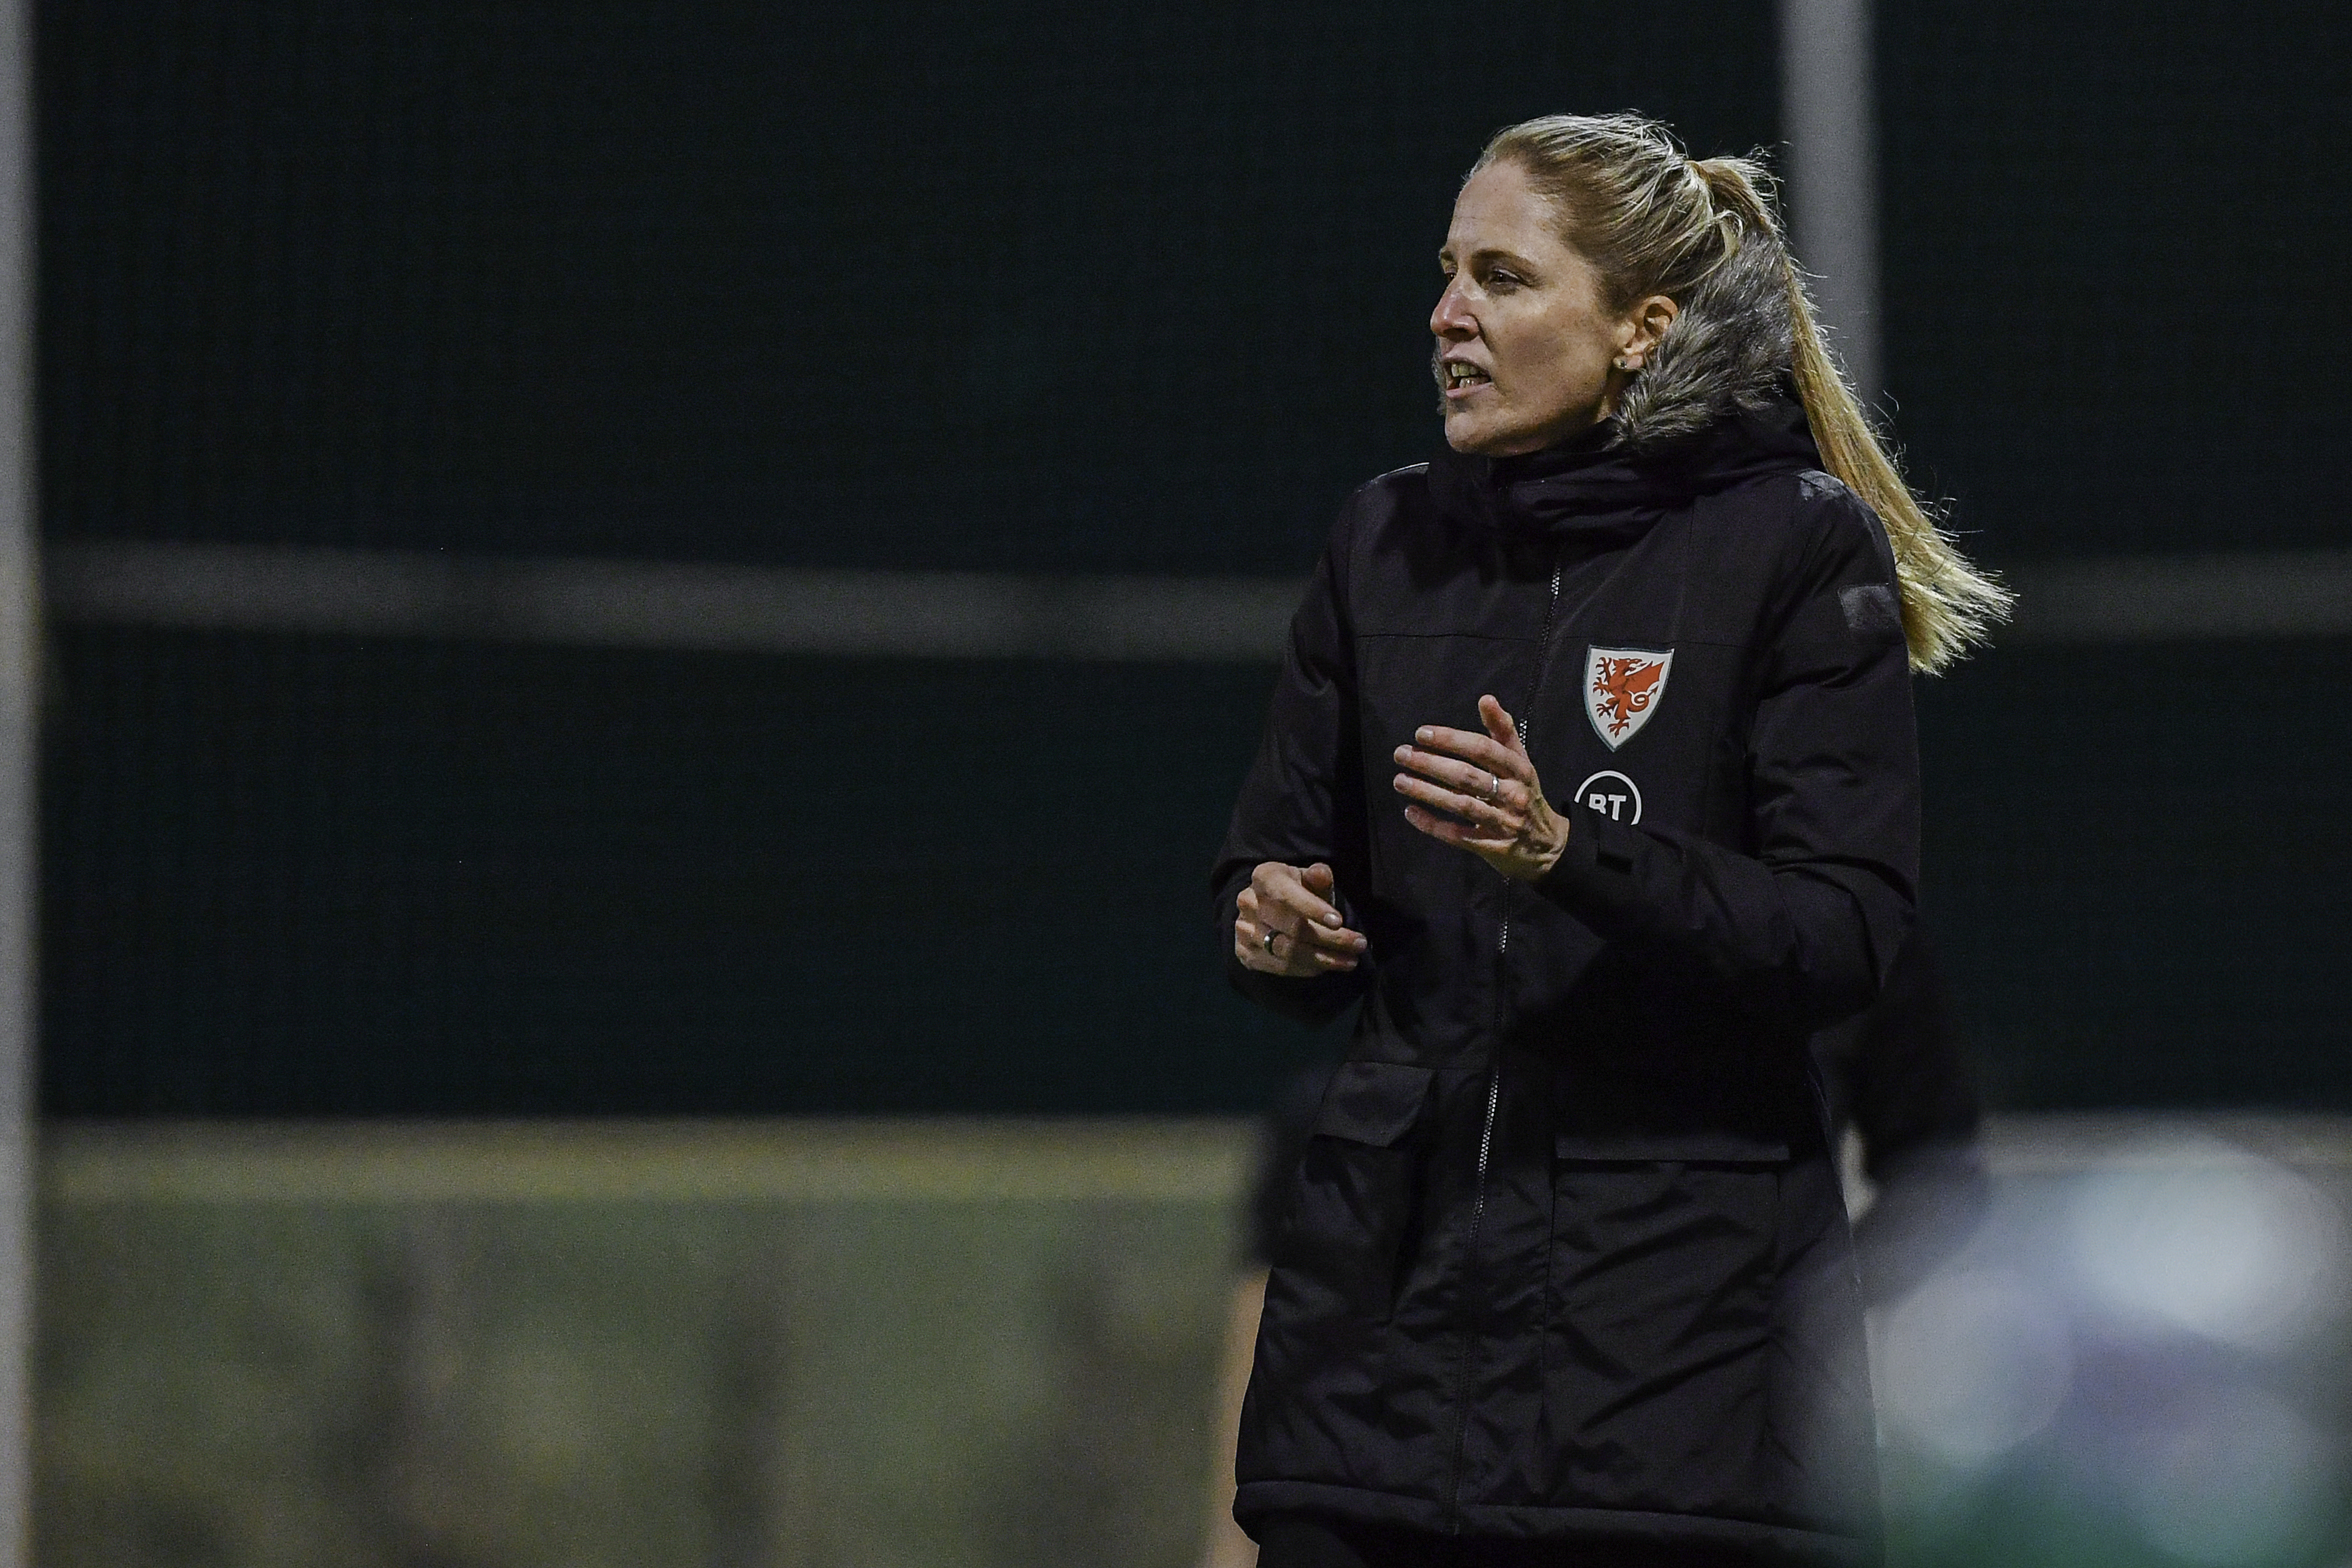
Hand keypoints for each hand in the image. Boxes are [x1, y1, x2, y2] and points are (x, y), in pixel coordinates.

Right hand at [1235, 861, 1367, 975]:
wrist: (1268, 908)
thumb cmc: (1296, 890)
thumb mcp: (1309, 878)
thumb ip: (1318, 876)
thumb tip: (1321, 874)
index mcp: (1264, 877)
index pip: (1285, 893)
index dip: (1312, 908)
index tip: (1339, 921)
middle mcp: (1248, 903)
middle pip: (1292, 927)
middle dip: (1331, 939)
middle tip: (1359, 944)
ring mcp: (1244, 930)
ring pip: (1287, 951)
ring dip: (1323, 959)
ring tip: (1350, 961)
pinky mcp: (1245, 953)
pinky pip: (1279, 967)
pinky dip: (1307, 969)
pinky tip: (1326, 967)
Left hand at [1393, 694, 1568, 882]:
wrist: (1549, 846)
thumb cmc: (1525, 794)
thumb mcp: (1520, 761)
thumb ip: (1502, 730)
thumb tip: (1486, 699)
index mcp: (1519, 769)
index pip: (1483, 749)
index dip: (1452, 740)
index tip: (1421, 734)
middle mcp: (1513, 794)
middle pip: (1468, 776)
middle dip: (1431, 764)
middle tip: (1401, 754)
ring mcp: (1504, 822)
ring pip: (1461, 805)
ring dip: (1427, 792)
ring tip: (1400, 781)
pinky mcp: (1492, 847)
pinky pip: (1458, 835)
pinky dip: (1432, 824)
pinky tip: (1411, 812)